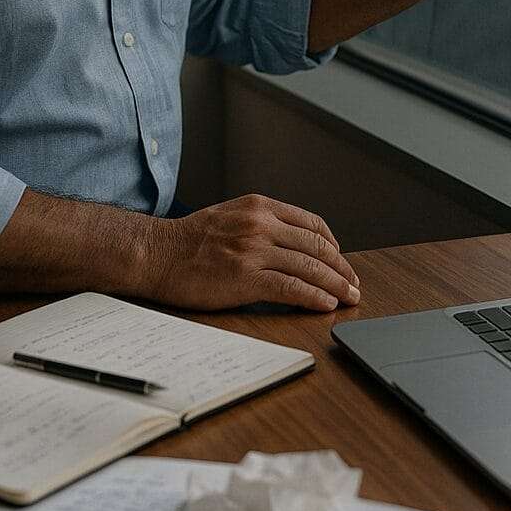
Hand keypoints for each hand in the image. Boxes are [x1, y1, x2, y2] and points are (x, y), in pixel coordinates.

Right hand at [140, 195, 360, 312]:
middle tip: (355, 284)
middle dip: (342, 268)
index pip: (311, 223)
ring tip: (349, 298)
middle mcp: (261, 224)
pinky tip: (326, 304)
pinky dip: (314, 297)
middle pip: (316, 247)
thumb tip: (290, 244)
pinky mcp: (245, 278)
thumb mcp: (230, 216)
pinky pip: (291, 288)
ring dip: (336, 285)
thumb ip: (260, 224)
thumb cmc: (188, 240)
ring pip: (309, 268)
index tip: (341, 260)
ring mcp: (254, 250)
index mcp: (259, 206)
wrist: (156, 253)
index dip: (333, 245)